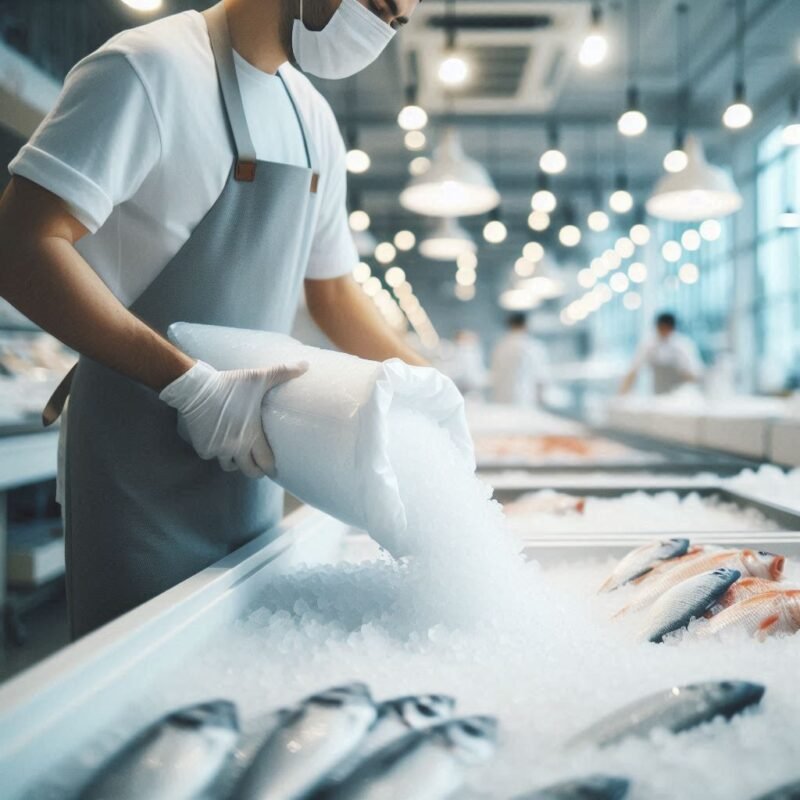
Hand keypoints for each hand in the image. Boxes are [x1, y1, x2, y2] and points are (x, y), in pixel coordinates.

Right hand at [160, 360, 307, 477]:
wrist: (196, 389)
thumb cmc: (230, 385)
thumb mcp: (259, 378)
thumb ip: (283, 372)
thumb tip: (306, 364)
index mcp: (252, 435)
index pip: (265, 463)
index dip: (271, 467)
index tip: (274, 468)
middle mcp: (235, 447)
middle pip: (249, 471)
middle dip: (256, 471)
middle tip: (259, 467)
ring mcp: (218, 449)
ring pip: (229, 466)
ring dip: (236, 462)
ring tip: (240, 455)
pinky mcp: (203, 447)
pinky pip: (212, 457)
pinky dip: (216, 452)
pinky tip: (218, 443)